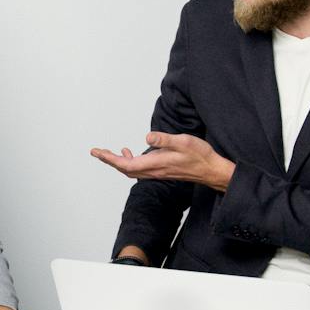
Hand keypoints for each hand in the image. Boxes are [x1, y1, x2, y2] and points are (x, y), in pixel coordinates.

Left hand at [88, 132, 235, 191]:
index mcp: (155, 163)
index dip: (109, 158)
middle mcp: (153, 171)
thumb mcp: (183, 142)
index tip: (97, 152)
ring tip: (108, 153)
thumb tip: (146, 137)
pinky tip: (130, 152)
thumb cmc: (200, 156)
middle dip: (109, 160)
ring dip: (118, 162)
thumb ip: (164, 140)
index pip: (125, 163)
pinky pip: (140, 169)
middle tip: (97, 152)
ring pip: (131, 170)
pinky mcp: (162, 170)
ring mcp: (157, 172)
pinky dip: (130, 161)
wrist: (212, 170)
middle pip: (124, 168)